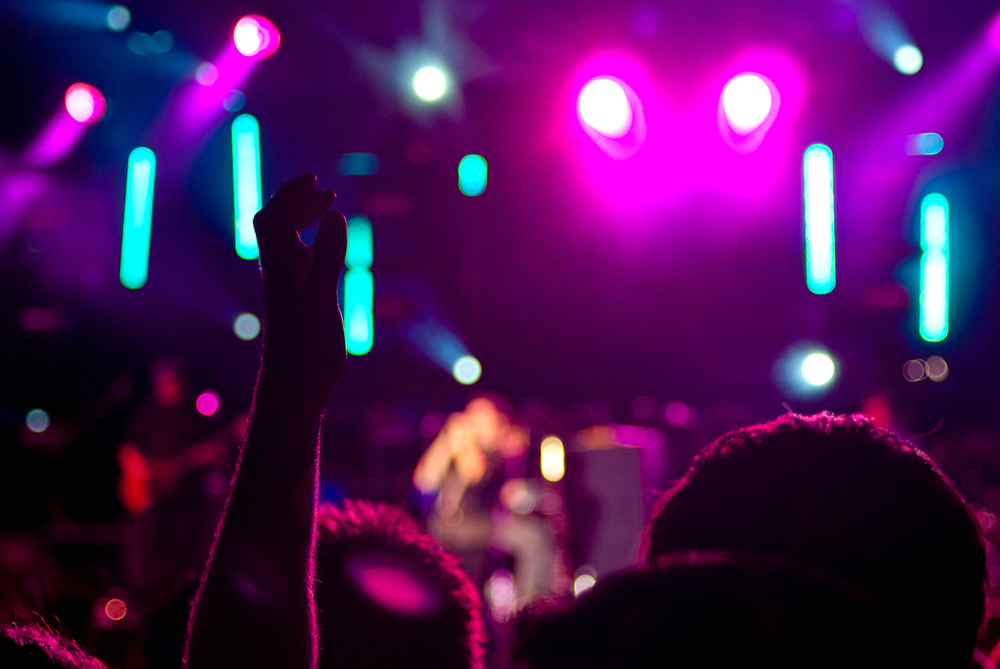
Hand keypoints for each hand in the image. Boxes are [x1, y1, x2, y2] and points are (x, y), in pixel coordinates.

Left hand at [253, 173, 346, 404]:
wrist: (294, 386)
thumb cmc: (306, 345)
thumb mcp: (320, 296)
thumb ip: (328, 254)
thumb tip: (334, 213)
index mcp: (281, 265)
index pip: (275, 216)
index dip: (290, 194)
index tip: (314, 180)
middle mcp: (280, 272)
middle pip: (276, 226)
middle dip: (297, 204)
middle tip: (326, 194)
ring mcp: (288, 288)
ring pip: (287, 244)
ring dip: (303, 223)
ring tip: (328, 212)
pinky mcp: (299, 304)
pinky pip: (300, 263)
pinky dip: (313, 246)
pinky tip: (328, 250)